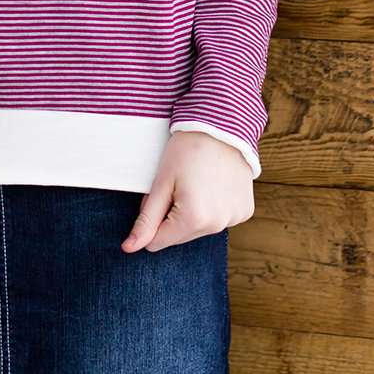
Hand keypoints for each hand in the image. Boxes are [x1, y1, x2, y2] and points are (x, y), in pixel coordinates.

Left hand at [121, 131, 254, 251]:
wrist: (223, 124)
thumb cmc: (188, 149)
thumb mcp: (161, 182)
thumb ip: (146, 219)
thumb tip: (129, 248)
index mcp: (193, 219)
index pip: (158, 241)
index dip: (152, 219)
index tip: (161, 193)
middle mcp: (217, 225)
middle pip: (180, 236)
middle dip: (173, 216)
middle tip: (179, 184)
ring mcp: (234, 219)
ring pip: (200, 229)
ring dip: (194, 213)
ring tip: (198, 181)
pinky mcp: (245, 211)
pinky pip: (220, 219)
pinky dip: (213, 206)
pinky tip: (214, 184)